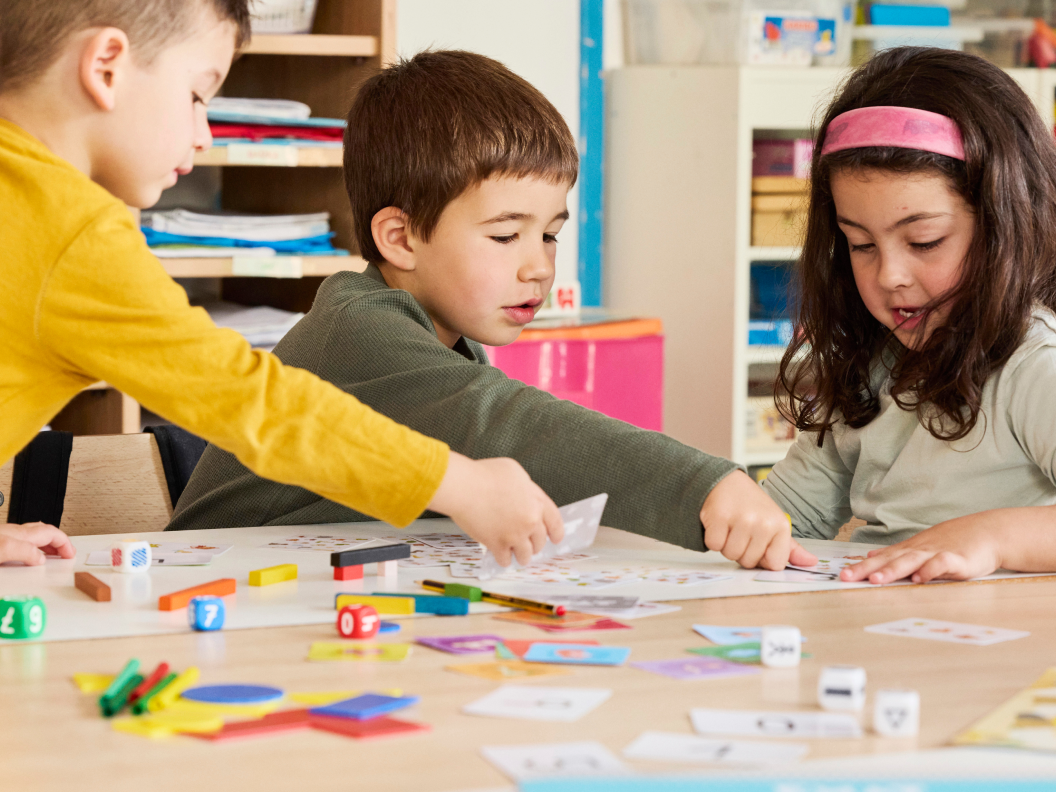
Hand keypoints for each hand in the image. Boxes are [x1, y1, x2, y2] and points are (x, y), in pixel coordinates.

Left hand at [0, 523, 75, 565]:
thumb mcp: (3, 549)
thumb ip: (24, 551)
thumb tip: (41, 558)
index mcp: (19, 535)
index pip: (51, 533)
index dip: (65, 543)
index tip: (71, 554)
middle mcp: (12, 534)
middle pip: (44, 532)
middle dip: (59, 541)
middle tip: (66, 552)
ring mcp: (4, 537)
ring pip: (32, 537)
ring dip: (47, 544)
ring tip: (53, 554)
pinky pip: (21, 543)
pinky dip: (33, 549)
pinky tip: (28, 557)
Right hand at [427, 451, 563, 565]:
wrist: (465, 487)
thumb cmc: (484, 475)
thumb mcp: (515, 472)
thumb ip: (526, 488)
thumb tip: (524, 496)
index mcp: (536, 502)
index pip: (554, 521)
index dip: (556, 532)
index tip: (556, 539)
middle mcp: (530, 520)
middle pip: (539, 541)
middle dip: (535, 545)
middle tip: (530, 546)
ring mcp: (515, 535)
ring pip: (525, 555)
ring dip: (521, 556)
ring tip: (517, 556)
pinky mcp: (498, 545)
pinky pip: (505, 560)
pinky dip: (503, 560)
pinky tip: (501, 557)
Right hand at [700, 470, 816, 569]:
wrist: (725, 481)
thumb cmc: (750, 506)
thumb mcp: (774, 523)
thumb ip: (790, 548)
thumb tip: (811, 563)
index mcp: (780, 526)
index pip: (775, 565)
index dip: (762, 559)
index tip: (758, 544)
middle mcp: (763, 523)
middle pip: (749, 562)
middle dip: (741, 551)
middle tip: (740, 531)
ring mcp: (742, 520)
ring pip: (730, 555)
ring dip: (726, 545)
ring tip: (730, 527)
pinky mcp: (720, 517)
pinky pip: (714, 545)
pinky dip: (713, 538)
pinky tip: (719, 524)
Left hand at [841, 513, 1002, 583]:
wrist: (988, 531)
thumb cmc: (953, 541)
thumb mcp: (920, 546)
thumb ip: (896, 554)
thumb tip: (871, 555)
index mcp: (908, 550)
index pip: (880, 559)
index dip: (860, 567)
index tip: (842, 575)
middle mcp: (918, 551)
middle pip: (889, 560)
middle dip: (867, 569)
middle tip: (848, 577)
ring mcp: (937, 553)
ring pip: (911, 561)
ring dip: (893, 570)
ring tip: (876, 579)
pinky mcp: (958, 559)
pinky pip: (942, 564)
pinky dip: (930, 570)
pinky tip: (920, 578)